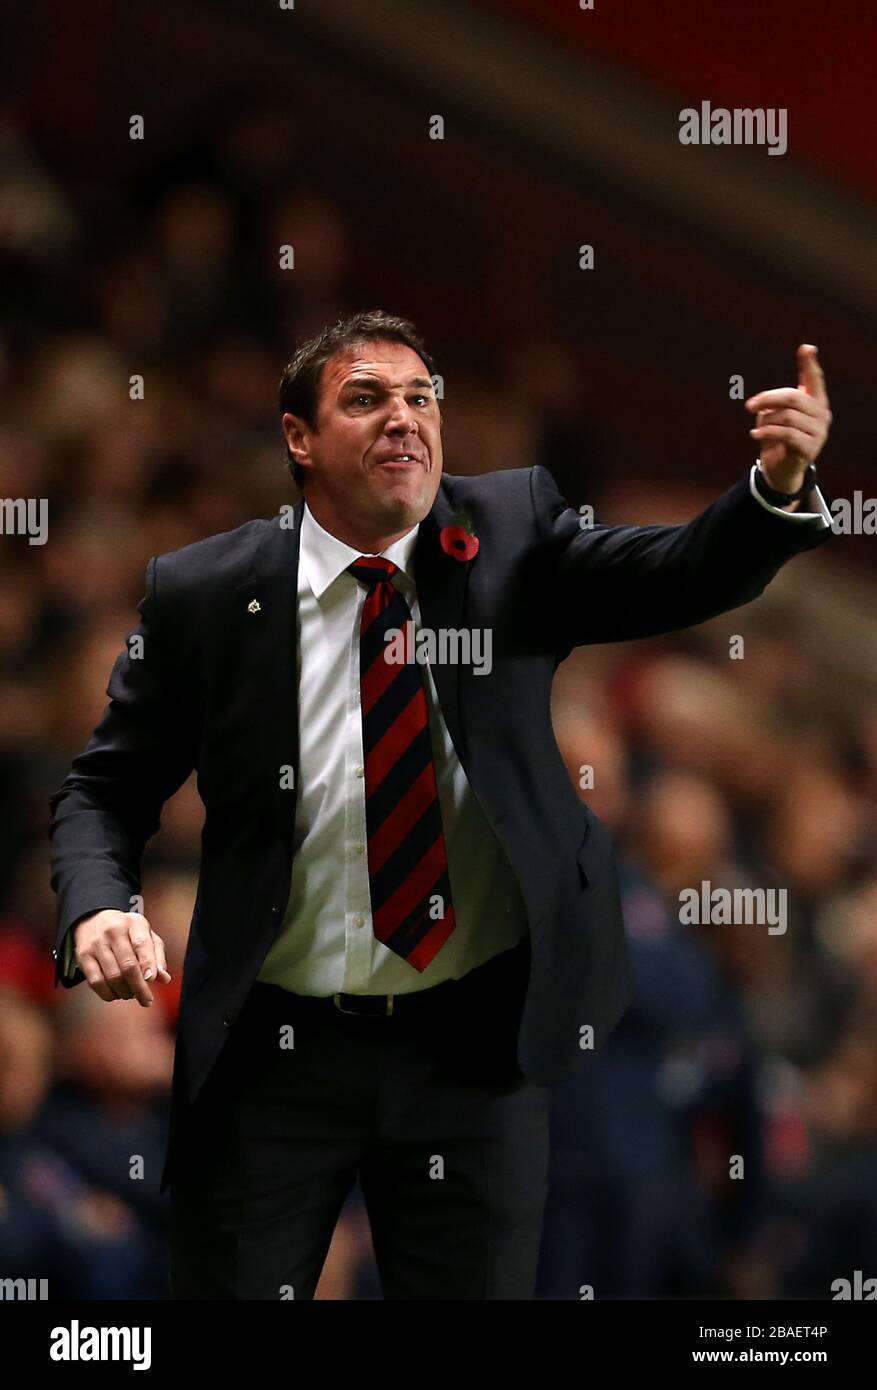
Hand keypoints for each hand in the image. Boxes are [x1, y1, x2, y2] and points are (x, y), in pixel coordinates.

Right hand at [72, 909, 170, 1005]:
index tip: (152, 980)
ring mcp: (96, 944)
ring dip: (125, 992)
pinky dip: (108, 993)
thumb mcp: (145, 934)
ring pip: (113, 977)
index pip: (142, 944)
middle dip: (139, 987)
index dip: (148, 964)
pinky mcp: (83, 956)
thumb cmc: (126, 931)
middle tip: (147, 1000)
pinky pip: (96, 982)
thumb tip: (164, 978)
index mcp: (133, 923)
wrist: (93, 920)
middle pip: (128, 965)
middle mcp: (114, 931)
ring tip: (131, 994)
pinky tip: (116, 994)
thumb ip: (156, 955)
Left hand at [744, 344, 831, 492]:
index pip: (815, 379)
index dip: (809, 364)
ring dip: (767, 421)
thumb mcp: (778, 414)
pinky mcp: (810, 449)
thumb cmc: (778, 437)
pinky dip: (767, 432)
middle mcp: (822, 414)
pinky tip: (756, 434)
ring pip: (787, 417)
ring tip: (758, 428)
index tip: (806, 348)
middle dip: (768, 399)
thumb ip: (778, 399)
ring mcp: (818, 432)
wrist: (780, 470)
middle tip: (750, 405)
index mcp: (816, 401)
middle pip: (793, 398)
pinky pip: (786, 434)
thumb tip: (762, 399)